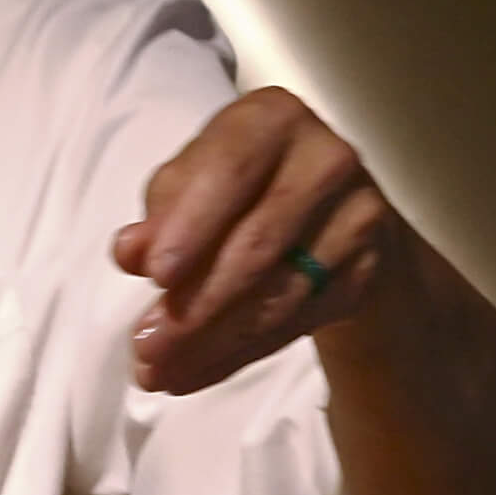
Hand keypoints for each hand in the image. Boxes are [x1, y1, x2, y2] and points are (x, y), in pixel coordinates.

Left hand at [112, 87, 407, 395]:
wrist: (323, 210)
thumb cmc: (234, 190)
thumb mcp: (188, 188)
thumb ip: (159, 215)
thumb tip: (131, 251)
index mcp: (271, 120)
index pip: (229, 171)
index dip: (191, 226)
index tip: (155, 277)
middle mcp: (325, 160)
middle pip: (256, 244)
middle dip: (194, 306)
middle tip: (146, 349)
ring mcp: (357, 216)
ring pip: (278, 293)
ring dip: (211, 343)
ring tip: (159, 374)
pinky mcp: (364, 270)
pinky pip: (296, 321)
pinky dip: (239, 354)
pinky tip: (195, 373)